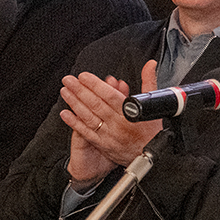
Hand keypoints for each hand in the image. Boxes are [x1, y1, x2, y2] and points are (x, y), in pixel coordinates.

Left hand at [60, 61, 163, 182]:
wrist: (153, 155)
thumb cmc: (152, 130)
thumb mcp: (154, 103)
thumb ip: (149, 81)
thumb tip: (150, 64)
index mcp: (130, 113)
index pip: (110, 96)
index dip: (95, 85)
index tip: (84, 76)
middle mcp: (118, 124)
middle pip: (96, 104)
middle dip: (80, 90)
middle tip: (69, 80)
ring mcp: (109, 135)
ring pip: (89, 117)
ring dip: (75, 103)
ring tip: (65, 92)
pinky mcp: (103, 144)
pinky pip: (86, 133)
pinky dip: (74, 123)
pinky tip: (65, 114)